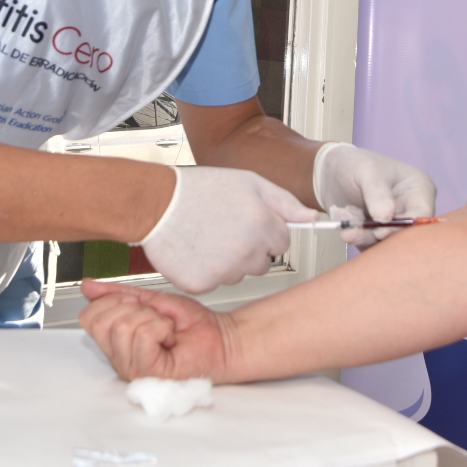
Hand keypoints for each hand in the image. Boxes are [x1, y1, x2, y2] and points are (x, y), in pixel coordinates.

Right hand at [79, 280, 230, 380]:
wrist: (222, 340)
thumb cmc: (192, 326)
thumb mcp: (150, 301)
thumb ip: (118, 294)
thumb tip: (89, 286)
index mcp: (116, 343)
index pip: (88, 317)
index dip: (113, 301)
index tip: (139, 306)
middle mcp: (120, 359)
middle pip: (101, 322)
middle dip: (132, 308)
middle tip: (154, 318)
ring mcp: (133, 369)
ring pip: (123, 326)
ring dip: (152, 318)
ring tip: (165, 329)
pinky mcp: (150, 372)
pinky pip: (143, 335)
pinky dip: (161, 327)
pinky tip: (170, 337)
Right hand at [140, 166, 318, 293]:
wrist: (155, 203)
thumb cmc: (199, 190)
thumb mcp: (248, 182)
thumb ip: (285, 202)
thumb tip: (311, 218)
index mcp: (262, 224)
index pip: (282, 243)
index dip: (266, 232)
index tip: (248, 223)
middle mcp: (246, 251)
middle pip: (263, 263)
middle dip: (249, 250)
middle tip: (224, 229)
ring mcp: (223, 271)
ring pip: (238, 275)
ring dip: (227, 261)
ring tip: (206, 236)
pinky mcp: (201, 284)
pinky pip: (214, 284)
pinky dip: (205, 272)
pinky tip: (195, 250)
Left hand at [311, 143, 436, 246]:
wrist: (332, 173)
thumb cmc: (356, 164)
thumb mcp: (367, 172)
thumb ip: (377, 193)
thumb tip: (385, 218)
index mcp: (419, 189)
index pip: (422, 215)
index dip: (403, 227)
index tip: (379, 231)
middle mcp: (411, 210)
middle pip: (405, 234)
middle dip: (376, 235)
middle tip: (351, 231)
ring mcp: (394, 225)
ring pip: (386, 243)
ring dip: (361, 235)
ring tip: (342, 216)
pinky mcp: (378, 235)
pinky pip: (370, 246)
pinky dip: (354, 236)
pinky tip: (341, 218)